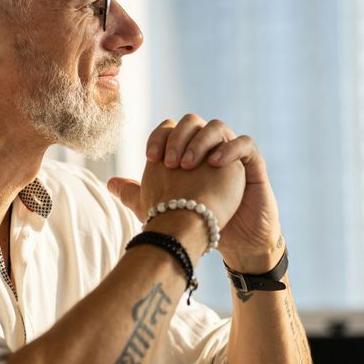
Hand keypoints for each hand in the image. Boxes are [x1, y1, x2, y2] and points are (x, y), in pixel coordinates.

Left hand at [109, 115, 282, 270]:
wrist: (233, 241)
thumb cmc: (200, 222)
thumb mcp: (161, 206)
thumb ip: (137, 192)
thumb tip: (110, 183)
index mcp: (188, 151)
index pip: (171, 128)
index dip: (159, 137)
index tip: (150, 158)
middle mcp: (209, 147)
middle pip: (192, 121)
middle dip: (178, 137)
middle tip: (169, 163)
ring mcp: (232, 153)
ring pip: (217, 127)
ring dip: (200, 141)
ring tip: (188, 165)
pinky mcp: (253, 165)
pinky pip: (245, 144)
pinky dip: (229, 149)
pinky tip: (214, 164)